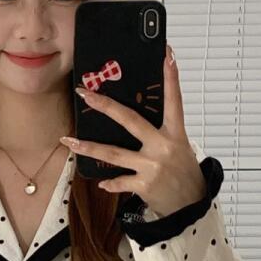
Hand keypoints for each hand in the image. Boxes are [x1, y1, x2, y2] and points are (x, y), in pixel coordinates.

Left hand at [61, 43, 206, 217]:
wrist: (191, 206)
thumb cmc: (184, 173)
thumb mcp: (179, 147)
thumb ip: (162, 132)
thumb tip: (135, 118)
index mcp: (175, 134)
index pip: (174, 100)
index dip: (171, 77)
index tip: (166, 55)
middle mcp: (163, 147)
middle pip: (130, 120)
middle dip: (106, 106)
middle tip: (86, 94)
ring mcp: (152, 166)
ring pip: (113, 153)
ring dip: (88, 147)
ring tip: (69, 140)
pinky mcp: (144, 184)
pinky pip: (119, 181)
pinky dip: (110, 183)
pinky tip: (101, 182)